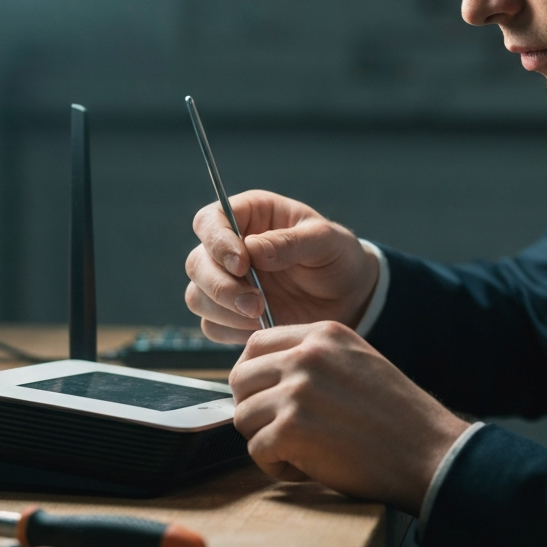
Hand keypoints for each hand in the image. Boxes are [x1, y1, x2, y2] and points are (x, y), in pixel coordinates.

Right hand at [185, 190, 379, 342]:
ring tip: (261, 314)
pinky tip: (260, 327)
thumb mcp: (325, 241)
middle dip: (221, 286)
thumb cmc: (337, 257)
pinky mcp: (230, 315)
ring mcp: (227, 283)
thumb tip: (251, 249)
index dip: (217, 242)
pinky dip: (230, 330)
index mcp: (249, 216)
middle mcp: (229, 248)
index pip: (209, 221)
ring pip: (197, 296)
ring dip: (224, 310)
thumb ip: (289, 242)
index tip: (242, 264)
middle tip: (256, 303)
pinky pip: (211, 325)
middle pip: (197, 263)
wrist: (349, 297)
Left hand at [229, 321, 471, 514]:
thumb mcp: (358, 362)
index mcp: (323, 334)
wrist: (430, 452)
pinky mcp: (293, 429)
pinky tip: (306, 468)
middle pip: (241, 379)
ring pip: (243, 416)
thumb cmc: (397, 418)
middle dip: (253, 409)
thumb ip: (314, 359)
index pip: (256, 344)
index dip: (254, 376)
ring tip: (299, 452)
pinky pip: (256, 450)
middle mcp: (306, 355)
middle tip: (279, 431)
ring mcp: (298, 390)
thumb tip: (264, 376)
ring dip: (264, 440)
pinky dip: (275, 466)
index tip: (267, 398)